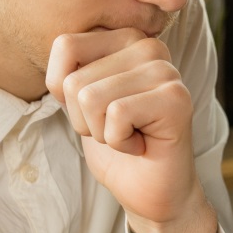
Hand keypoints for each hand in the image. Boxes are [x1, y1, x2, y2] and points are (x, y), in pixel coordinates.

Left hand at [47, 29, 216, 232]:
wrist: (150, 193)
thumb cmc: (115, 146)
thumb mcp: (78, 102)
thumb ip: (69, 69)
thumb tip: (57, 45)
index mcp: (124, 39)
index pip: (65, 46)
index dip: (65, 94)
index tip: (98, 110)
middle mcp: (148, 45)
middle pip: (75, 80)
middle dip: (85, 119)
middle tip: (118, 129)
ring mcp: (165, 70)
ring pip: (91, 97)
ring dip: (102, 132)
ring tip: (130, 136)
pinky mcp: (175, 98)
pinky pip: (116, 114)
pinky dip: (120, 142)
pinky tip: (142, 145)